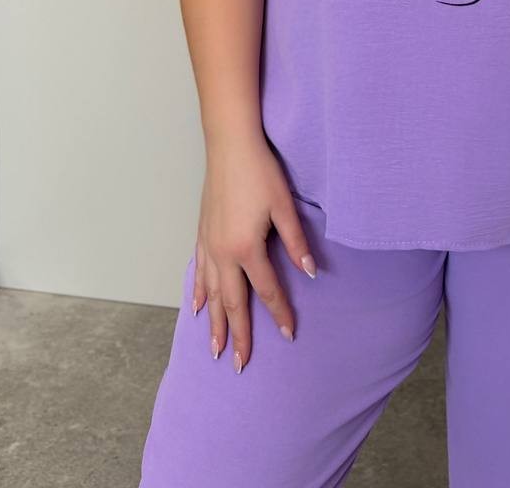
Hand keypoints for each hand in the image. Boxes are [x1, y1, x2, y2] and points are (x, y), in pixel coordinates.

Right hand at [192, 134, 317, 372]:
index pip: (265, 290)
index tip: (289, 335)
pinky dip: (199, 293)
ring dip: (214, 323)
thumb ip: (296, 242)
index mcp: (246, 249)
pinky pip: (199, 272)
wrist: (230, 146)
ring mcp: (208, 244)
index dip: (279, 313)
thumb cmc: (260, 172)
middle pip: (231, 302)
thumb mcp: (284, 206)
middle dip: (237, 334)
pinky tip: (198, 307)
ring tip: (215, 350)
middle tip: (240, 363)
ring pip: (210, 293)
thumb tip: (311, 272)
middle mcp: (222, 253)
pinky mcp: (202, 233)